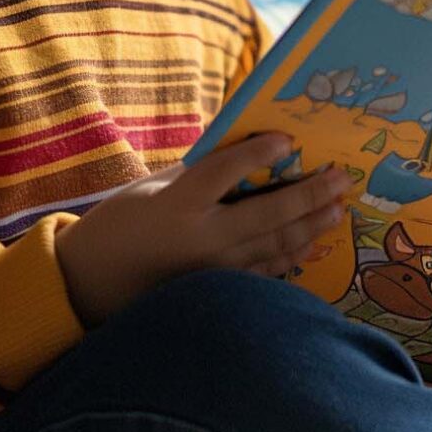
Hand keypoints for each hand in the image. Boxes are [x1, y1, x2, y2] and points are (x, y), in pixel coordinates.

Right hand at [57, 133, 352, 326]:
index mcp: (177, 205)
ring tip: (338, 208)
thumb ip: (197, 174)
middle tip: (342, 178)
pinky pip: (264, 274)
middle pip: (267, 214)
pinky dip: (291, 257)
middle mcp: (200, 240)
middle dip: (310, 194)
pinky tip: (312, 243)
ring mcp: (212, 271)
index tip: (288, 139)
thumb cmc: (119, 225)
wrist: (89, 283)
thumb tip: (246, 154)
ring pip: (274, 246)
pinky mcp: (217, 292)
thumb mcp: (151, 187)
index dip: (259, 153)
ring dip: (310, 226)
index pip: (225, 172)